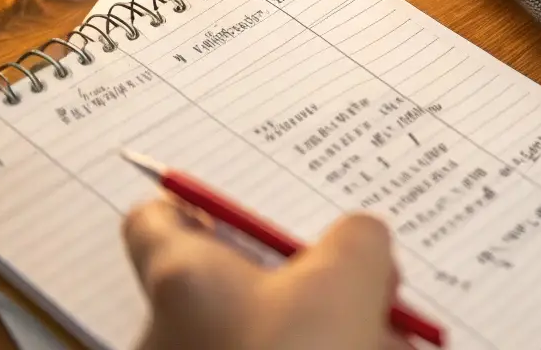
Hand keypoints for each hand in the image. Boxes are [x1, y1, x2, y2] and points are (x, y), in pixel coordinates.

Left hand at [123, 197, 410, 349]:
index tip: (240, 204)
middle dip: (301, 280)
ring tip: (384, 337)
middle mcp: (168, 335)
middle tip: (360, 281)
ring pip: (259, 335)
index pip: (156, 221)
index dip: (197, 203)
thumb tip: (358, 242)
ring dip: (319, 329)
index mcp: (182, 281)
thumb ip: (356, 238)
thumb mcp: (352, 275)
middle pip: (230, 283)